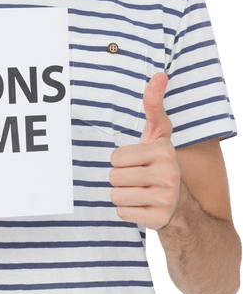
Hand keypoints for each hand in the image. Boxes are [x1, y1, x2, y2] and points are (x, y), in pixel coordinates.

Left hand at [109, 72, 180, 229]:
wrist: (179, 205)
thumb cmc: (160, 163)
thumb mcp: (158, 134)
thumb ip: (154, 105)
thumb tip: (159, 74)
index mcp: (165, 151)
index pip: (116, 157)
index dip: (121, 161)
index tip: (138, 162)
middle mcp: (169, 174)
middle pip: (114, 177)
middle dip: (120, 179)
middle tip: (138, 179)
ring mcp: (165, 198)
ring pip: (116, 196)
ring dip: (122, 195)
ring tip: (139, 192)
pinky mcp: (158, 219)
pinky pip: (122, 213)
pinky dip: (127, 211)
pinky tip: (142, 206)